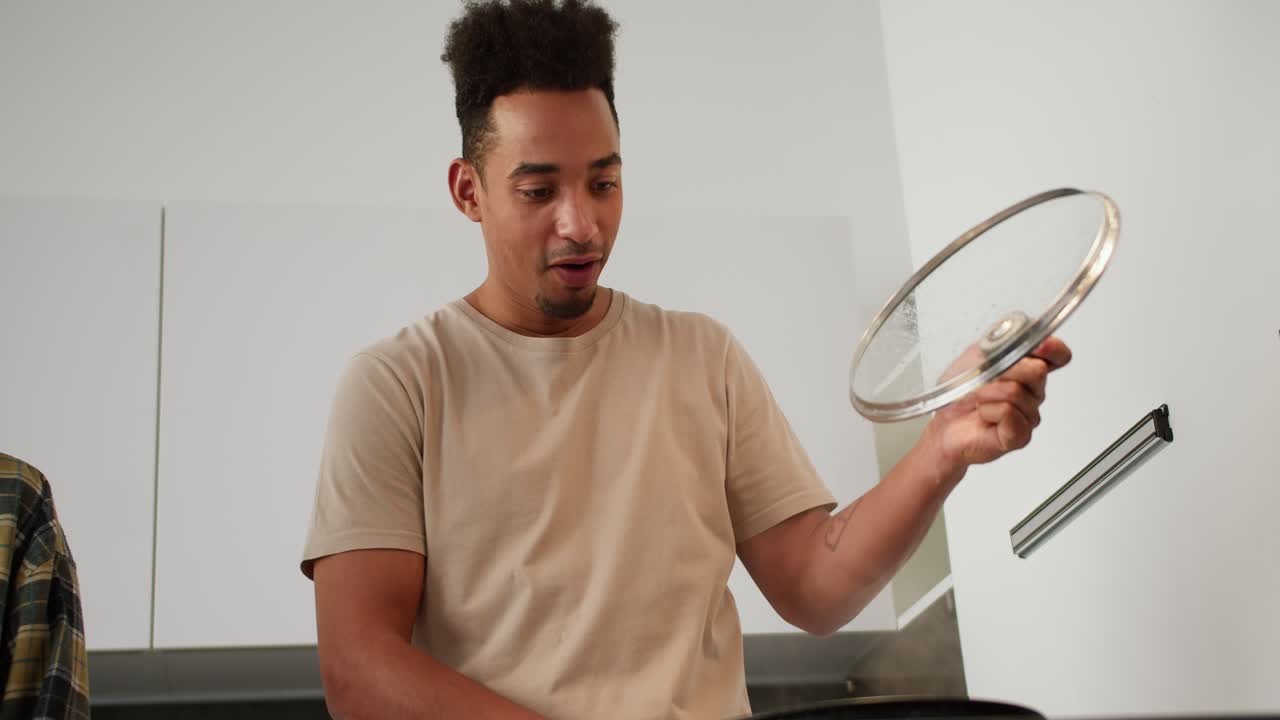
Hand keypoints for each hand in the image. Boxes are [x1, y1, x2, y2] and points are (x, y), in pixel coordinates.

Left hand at [923, 336, 1072, 469]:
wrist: (942, 421)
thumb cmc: (960, 390)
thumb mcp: (977, 354)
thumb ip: (1004, 342)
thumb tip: (1024, 334)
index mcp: (1028, 369)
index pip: (1059, 356)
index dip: (1053, 348)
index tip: (1038, 346)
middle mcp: (1033, 392)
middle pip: (1037, 370)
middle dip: (1003, 370)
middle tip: (983, 380)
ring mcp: (1029, 415)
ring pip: (1016, 392)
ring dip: (987, 393)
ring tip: (979, 400)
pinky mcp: (1020, 435)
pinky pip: (1009, 412)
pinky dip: (988, 410)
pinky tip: (984, 416)